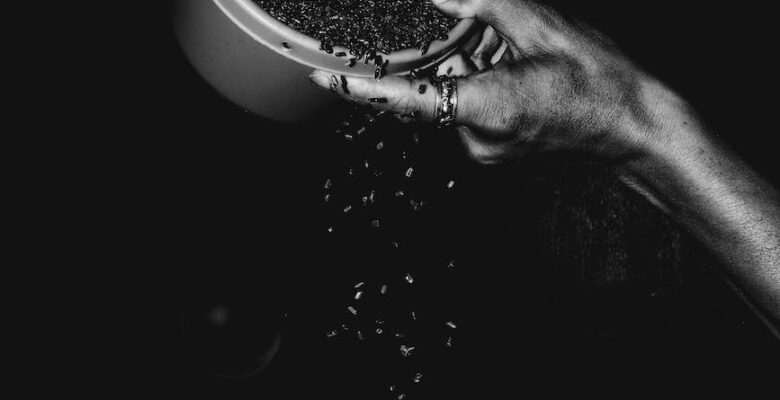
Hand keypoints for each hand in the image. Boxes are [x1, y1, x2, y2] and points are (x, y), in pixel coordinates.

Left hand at [309, 0, 652, 163]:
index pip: (408, 96)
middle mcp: (477, 136)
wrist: (634, 127)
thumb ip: (486, 6)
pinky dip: (474, 80)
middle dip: (438, 53)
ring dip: (462, 66)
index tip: (323, 73)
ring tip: (511, 51)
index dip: (362, 84)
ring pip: (450, 95)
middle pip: (431, 87)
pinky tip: (508, 66)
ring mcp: (483, 147)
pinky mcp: (490, 148)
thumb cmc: (599, 81)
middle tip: (473, 33)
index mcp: (488, 107)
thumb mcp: (545, 26)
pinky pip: (465, 107)